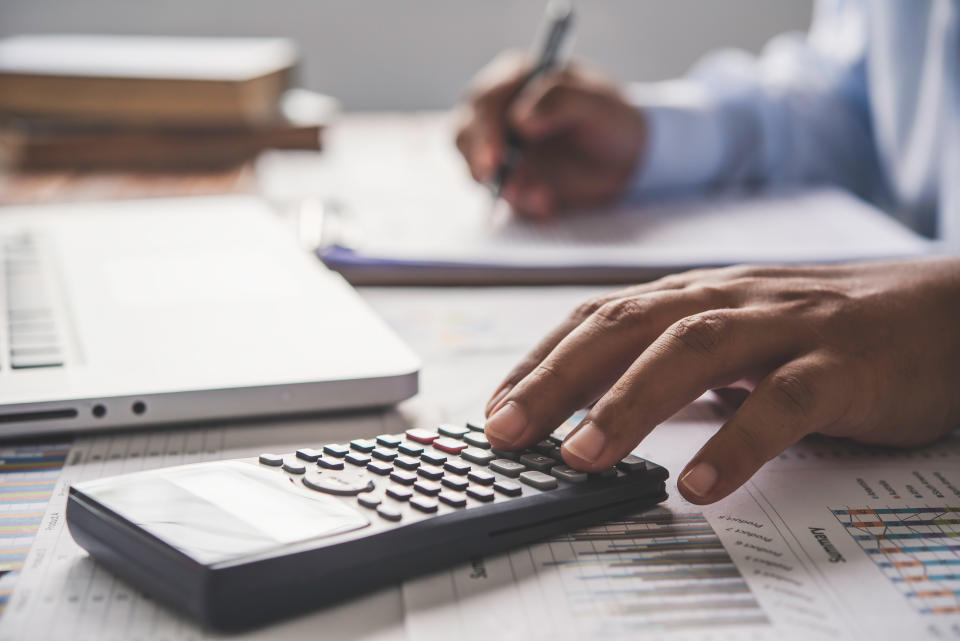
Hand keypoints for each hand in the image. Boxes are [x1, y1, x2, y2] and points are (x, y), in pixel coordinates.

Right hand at [454, 51, 645, 218]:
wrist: (628, 158)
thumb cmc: (611, 120)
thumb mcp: (597, 104)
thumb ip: (560, 100)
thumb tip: (520, 118)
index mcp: (515, 81)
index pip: (483, 102)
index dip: (483, 131)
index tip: (494, 158)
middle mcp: (498, 114)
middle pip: (465, 136)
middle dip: (481, 164)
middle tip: (509, 186)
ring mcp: (500, 150)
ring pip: (478, 171)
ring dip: (507, 189)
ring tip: (543, 198)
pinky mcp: (510, 180)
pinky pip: (503, 198)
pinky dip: (524, 207)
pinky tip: (550, 208)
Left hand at [482, 259, 959, 503]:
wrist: (943, 313)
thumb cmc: (826, 330)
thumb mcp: (737, 336)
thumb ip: (674, 361)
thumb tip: (597, 405)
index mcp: (698, 294)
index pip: (601, 317)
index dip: (542, 360)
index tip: (496, 408)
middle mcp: (731, 299)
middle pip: (628, 327)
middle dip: (559, 379)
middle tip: (508, 432)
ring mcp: (787, 327)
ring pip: (695, 351)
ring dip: (629, 404)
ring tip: (581, 458)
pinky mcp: (843, 366)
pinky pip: (784, 402)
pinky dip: (738, 443)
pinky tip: (700, 485)